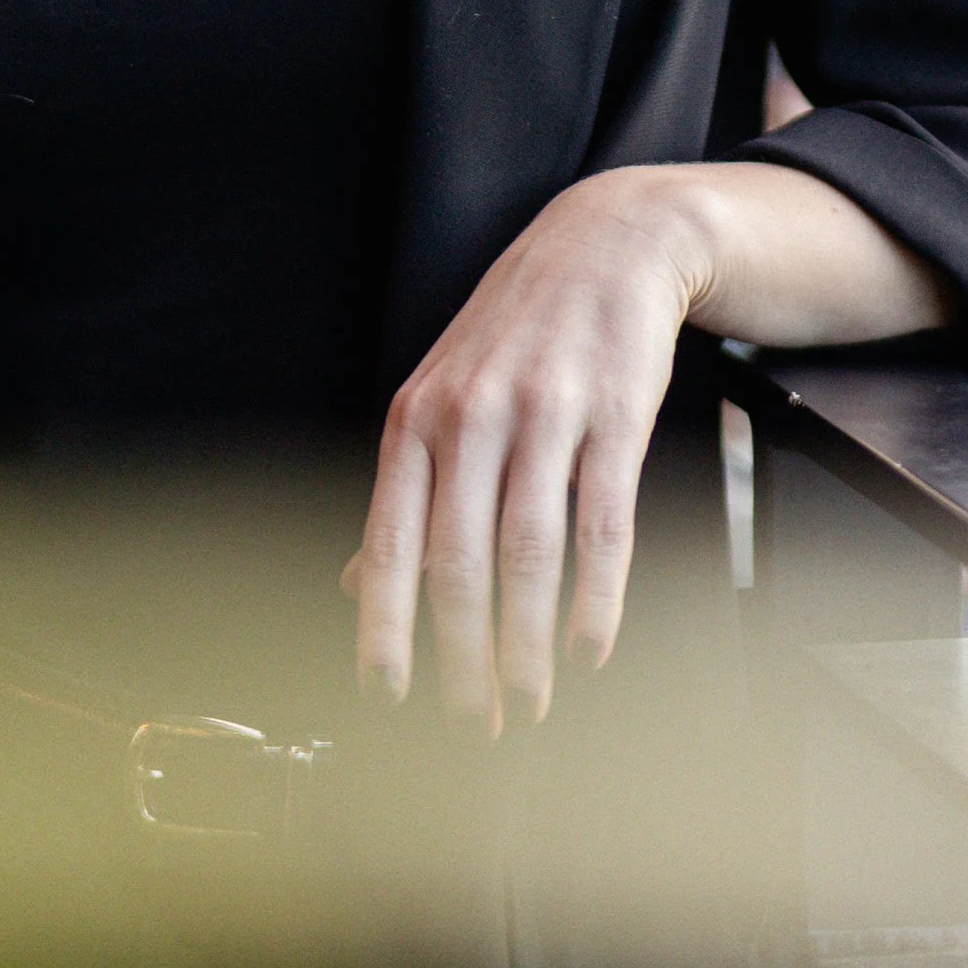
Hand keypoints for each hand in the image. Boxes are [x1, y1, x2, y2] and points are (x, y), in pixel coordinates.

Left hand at [343, 168, 712, 732]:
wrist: (606, 244)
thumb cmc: (516, 334)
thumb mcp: (441, 397)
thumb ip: (405, 493)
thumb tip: (353, 583)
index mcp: (416, 420)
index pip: (388, 542)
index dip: (384, 627)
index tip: (386, 696)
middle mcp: (472, 418)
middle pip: (459, 565)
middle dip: (463, 660)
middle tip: (474, 724)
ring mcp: (545, 417)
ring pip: (529, 557)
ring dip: (529, 647)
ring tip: (532, 702)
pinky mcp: (615, 419)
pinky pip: (603, 528)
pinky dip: (596, 602)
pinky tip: (590, 648)